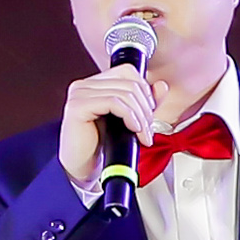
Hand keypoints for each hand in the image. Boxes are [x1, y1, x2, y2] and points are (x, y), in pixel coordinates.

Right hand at [55, 63, 162, 186]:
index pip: (127, 71)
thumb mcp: (130, 120)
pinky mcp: (78, 106)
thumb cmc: (100, 146)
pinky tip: (133, 129)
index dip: (144, 89)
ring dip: (141, 115)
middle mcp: (84, 85)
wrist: (82, 168)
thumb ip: (145, 101)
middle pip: (129, 82)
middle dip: (146, 107)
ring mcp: (79, 94)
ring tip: (142, 133)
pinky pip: (114, 102)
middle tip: (148, 128)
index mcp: (94, 84)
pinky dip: (130, 116)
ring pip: (125, 93)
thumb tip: (161, 86)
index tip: (149, 112)